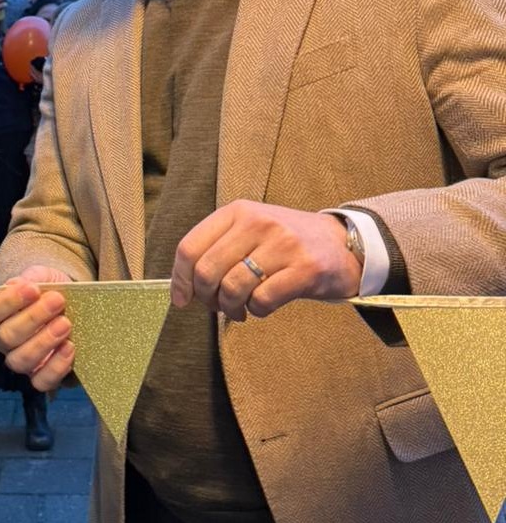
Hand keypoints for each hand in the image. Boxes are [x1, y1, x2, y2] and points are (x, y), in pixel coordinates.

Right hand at [0, 265, 74, 391]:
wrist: (68, 306)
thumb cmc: (48, 290)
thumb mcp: (41, 277)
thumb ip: (31, 278)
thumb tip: (21, 284)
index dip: (9, 301)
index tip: (33, 288)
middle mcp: (3, 340)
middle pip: (6, 337)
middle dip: (33, 318)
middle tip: (57, 300)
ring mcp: (20, 360)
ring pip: (21, 361)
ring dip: (44, 342)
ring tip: (65, 323)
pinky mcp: (40, 376)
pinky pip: (41, 381)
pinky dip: (56, 366)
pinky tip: (70, 347)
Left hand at [170, 200, 362, 321]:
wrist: (342, 243)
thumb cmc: (285, 243)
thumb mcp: (249, 230)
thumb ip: (217, 249)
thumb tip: (183, 287)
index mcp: (237, 212)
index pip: (190, 247)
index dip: (180, 279)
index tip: (181, 299)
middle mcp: (257, 222)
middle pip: (208, 270)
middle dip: (206, 298)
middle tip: (217, 306)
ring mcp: (282, 244)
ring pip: (233, 287)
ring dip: (231, 308)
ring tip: (240, 310)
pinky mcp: (305, 269)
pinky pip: (263, 299)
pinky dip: (257, 311)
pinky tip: (262, 307)